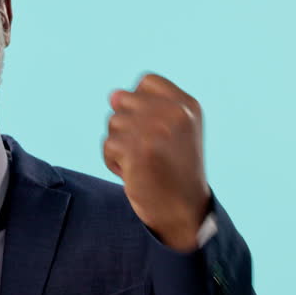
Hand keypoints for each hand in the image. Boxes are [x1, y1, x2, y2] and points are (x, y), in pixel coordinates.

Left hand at [103, 73, 211, 252]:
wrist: (183, 212)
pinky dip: (114, 163)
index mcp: (187, 105)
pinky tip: (135, 175)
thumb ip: (146, 108)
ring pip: (113, 123)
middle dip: (127, 127)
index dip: (140, 104)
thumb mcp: (173, 132)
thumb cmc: (174, 171)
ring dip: (120, 146)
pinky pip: (107, 145)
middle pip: (124, 101)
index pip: (147, 82)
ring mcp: (156, 130)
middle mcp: (175, 113)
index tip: (153, 131)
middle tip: (148, 152)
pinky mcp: (137, 149)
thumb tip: (113, 95)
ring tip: (143, 164)